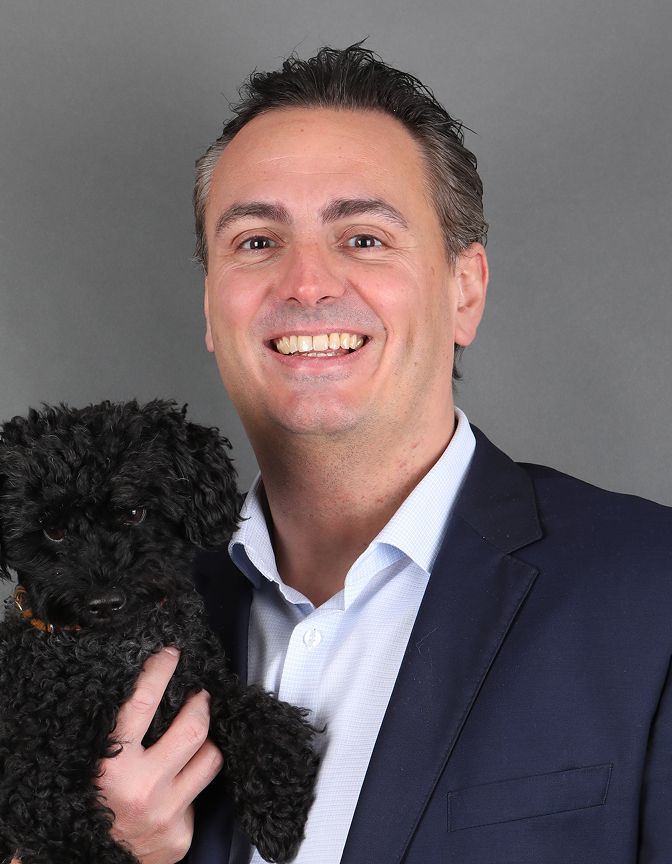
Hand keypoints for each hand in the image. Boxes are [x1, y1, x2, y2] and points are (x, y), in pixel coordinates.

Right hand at [97, 647, 223, 863]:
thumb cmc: (83, 806)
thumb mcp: (87, 764)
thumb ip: (109, 731)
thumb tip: (129, 680)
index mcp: (109, 766)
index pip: (142, 704)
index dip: (160, 671)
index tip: (171, 653)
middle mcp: (140, 789)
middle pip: (192, 729)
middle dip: (200, 705)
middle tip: (199, 694)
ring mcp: (164, 813)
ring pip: (210, 758)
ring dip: (205, 743)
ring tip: (195, 736)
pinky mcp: (179, 836)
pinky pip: (202, 795)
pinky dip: (192, 783)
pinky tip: (179, 783)